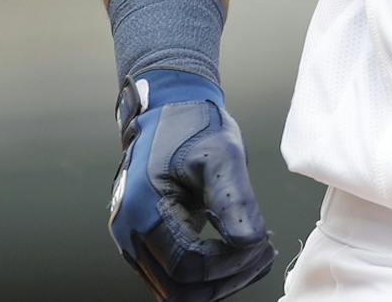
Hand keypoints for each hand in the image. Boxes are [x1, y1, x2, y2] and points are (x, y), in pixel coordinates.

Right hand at [108, 70, 275, 300]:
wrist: (167, 109)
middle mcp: (129, 231)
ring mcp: (131, 237)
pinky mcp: (142, 238)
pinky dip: (203, 273)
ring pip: (173, 288)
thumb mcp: (222, 154)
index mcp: (145, 208)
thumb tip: (250, 242)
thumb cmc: (191, 125)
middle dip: (225, 279)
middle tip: (261, 256)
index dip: (230, 264)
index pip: (188, 265)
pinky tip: (234, 253)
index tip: (261, 246)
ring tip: (253, 257)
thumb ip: (235, 199)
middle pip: (178, 288)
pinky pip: (171, 272)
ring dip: (215, 282)